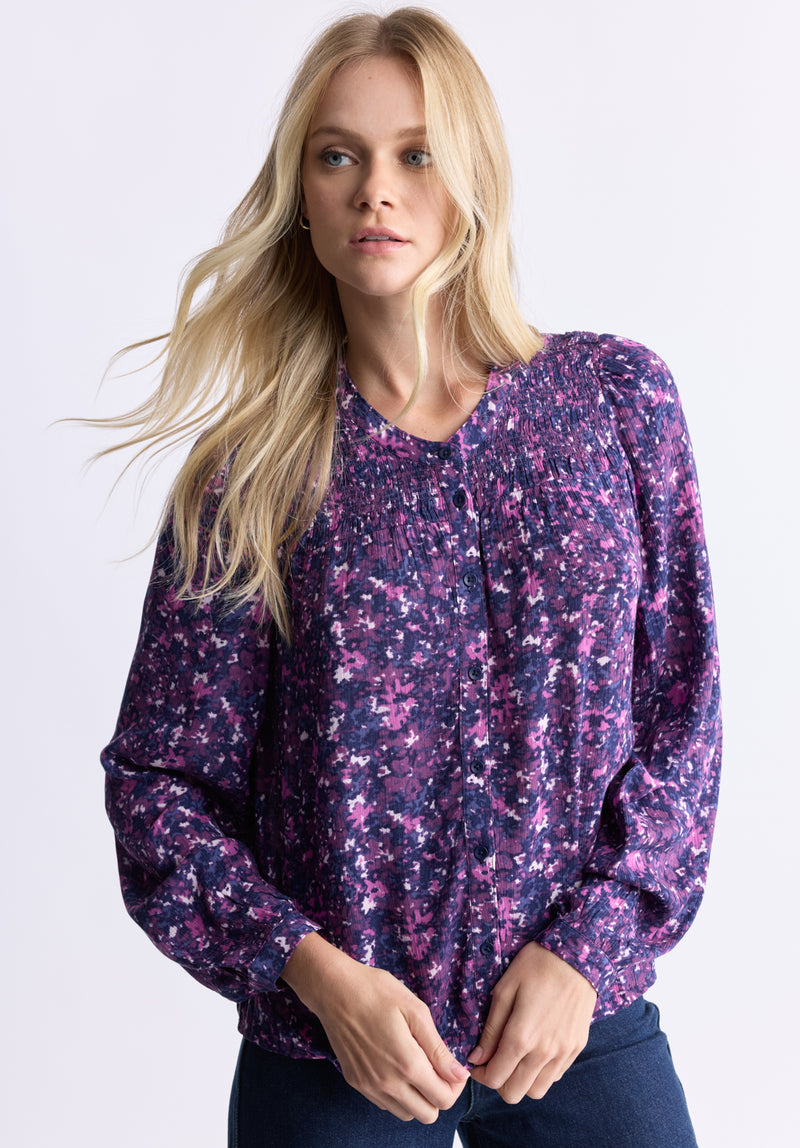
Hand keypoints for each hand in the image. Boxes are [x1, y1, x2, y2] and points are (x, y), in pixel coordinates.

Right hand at [282, 933, 468, 1122]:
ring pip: (406, 1113)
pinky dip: (397, 1094)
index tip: (453, 1068)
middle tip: (437, 1069)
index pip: (444, 1099)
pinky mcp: (355, 1082)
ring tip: (416, 1067)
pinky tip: (396, 1067)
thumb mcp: (415, 1011)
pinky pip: (385, 1103)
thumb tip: (459, 1075)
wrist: (334, 989)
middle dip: (439, 1096)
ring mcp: (369, 1086)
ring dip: (418, 1098)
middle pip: (428, 1114)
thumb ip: (438, 1049)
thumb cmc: (377, 992)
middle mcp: (387, 1083)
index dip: (456, 1087)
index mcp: (407, 1064)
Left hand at [467, 941, 596, 1102]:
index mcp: (521, 1037)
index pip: (495, 1078)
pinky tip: (535, 1051)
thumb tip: (477, 1058)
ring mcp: (563, 1053)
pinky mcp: (576, 1049)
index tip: (477, 1062)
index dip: (480, 1075)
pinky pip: (555, 1076)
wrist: (577, 957)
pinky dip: (541, 1073)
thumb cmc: (536, 966)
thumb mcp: (505, 990)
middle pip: (514, 1093)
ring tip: (515, 1058)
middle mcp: (544, 1052)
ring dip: (521, 1081)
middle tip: (494, 1061)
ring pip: (536, 1091)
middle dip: (498, 1082)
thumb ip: (491, 1029)